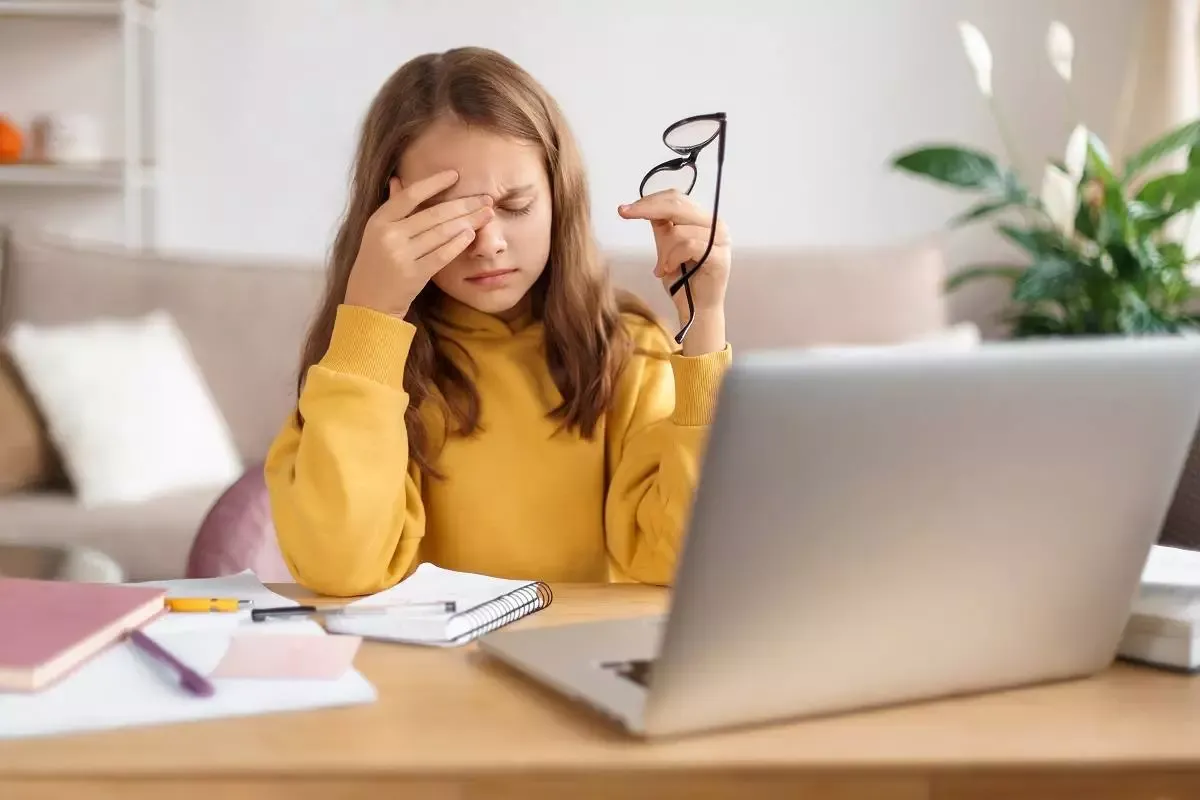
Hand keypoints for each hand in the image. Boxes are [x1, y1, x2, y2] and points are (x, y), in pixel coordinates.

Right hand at [344, 170, 494, 317]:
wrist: (368, 302)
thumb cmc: (376, 264)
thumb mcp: (376, 234)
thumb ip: (392, 208)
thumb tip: (399, 180)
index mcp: (379, 220)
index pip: (411, 195)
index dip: (434, 182)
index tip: (455, 175)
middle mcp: (389, 235)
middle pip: (434, 214)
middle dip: (464, 205)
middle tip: (486, 198)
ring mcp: (401, 255)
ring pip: (441, 233)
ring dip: (468, 222)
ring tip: (486, 214)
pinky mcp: (414, 275)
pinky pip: (442, 255)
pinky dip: (458, 243)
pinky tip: (471, 234)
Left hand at [618, 189, 730, 353]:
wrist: (696, 311)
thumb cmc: (683, 280)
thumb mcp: (667, 248)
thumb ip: (662, 226)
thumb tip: (644, 206)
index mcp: (704, 220)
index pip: (676, 198)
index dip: (650, 200)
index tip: (625, 209)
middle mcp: (716, 225)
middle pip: (677, 205)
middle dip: (647, 209)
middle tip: (625, 213)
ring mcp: (721, 240)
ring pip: (680, 230)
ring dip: (664, 251)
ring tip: (664, 267)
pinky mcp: (720, 257)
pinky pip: (688, 246)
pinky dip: (673, 258)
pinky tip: (669, 269)